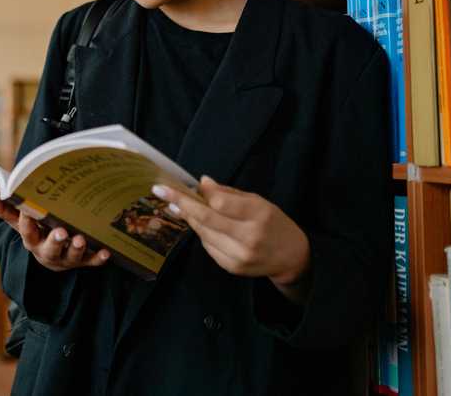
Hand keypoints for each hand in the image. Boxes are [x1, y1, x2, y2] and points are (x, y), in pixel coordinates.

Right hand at [0, 194, 110, 271]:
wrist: (53, 259)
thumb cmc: (36, 232)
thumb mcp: (19, 222)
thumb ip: (3, 209)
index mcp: (31, 240)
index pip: (26, 233)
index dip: (27, 224)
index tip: (29, 215)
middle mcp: (47, 252)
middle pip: (49, 249)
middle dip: (55, 241)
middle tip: (61, 232)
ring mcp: (66, 259)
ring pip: (72, 256)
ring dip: (77, 248)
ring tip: (82, 238)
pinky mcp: (83, 262)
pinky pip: (92, 262)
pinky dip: (99, 258)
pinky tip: (107, 251)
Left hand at [152, 176, 310, 300]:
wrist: (292, 257)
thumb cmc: (273, 223)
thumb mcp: (258, 202)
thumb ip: (229, 194)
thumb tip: (202, 183)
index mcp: (259, 215)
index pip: (221, 203)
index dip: (200, 193)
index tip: (182, 184)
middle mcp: (249, 237)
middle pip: (206, 219)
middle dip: (180, 203)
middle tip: (159, 191)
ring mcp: (239, 255)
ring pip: (203, 233)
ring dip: (188, 217)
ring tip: (177, 205)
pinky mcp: (232, 267)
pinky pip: (208, 246)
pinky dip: (202, 233)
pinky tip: (202, 225)